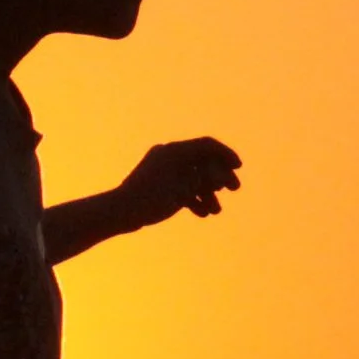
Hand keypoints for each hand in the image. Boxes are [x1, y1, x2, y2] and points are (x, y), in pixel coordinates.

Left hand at [114, 136, 242, 225]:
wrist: (120, 212)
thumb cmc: (151, 198)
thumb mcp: (184, 189)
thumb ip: (204, 179)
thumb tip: (221, 175)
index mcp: (174, 151)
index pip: (206, 146)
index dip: (225, 155)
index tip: (238, 167)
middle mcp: (168, 156)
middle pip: (201, 162)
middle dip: (219, 177)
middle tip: (235, 188)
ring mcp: (162, 170)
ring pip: (192, 177)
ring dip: (207, 192)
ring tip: (216, 211)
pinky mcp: (158, 184)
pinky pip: (180, 187)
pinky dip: (193, 197)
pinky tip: (203, 213)